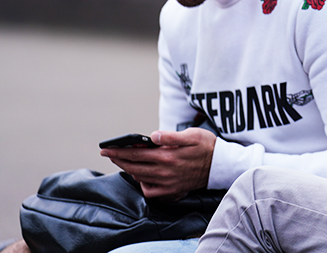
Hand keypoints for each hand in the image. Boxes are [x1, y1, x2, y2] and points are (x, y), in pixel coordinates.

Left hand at [100, 128, 215, 200]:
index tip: (106, 148)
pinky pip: (150, 191)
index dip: (119, 151)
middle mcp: (165, 172)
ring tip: (124, 161)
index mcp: (168, 156)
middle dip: (119, 159)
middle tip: (109, 153)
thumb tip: (152, 136)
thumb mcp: (191, 135)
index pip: (136, 154)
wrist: (220, 165)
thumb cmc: (206, 146)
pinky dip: (142, 184)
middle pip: (134, 167)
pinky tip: (142, 176)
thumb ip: (170, 136)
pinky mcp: (172, 192)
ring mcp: (168, 184)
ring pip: (140, 178)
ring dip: (128, 170)